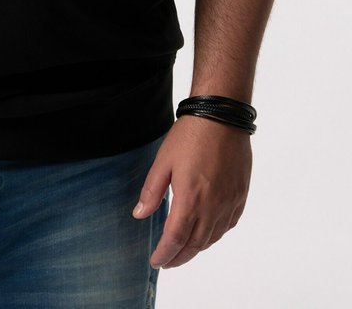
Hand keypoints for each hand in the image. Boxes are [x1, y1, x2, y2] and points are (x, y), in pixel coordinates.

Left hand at [133, 116, 251, 268]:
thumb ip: (152, 192)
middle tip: (167, 261)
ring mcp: (229, 202)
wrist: (221, 118)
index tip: (156, 261)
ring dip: (196, 248)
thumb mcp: (163, 161)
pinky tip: (206, 233)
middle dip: (179, 257)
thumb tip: (140, 215)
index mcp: (190, 199)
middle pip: (195, 244)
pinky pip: (228, 225)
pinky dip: (214, 235)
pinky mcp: (240, 195)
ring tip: (183, 251)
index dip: (165, 253)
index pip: (176, 238)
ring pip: (212, 237)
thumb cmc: (190, 136)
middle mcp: (212, 206)